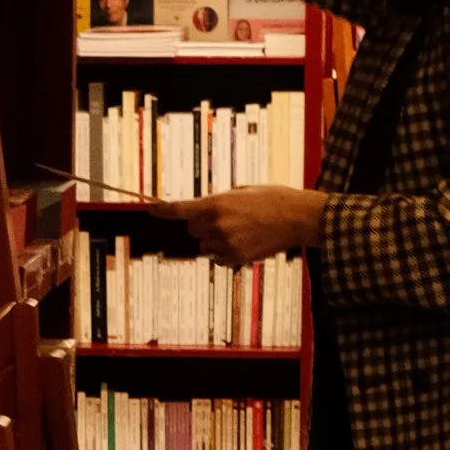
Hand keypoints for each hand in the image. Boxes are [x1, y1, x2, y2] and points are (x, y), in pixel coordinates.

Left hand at [152, 187, 328, 263]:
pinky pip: (218, 258)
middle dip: (202, 224)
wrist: (297, 217)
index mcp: (217, 204)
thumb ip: (219, 201)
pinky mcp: (237, 258)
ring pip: (205, 246)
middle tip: (224, 218)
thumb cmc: (271, 199)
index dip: (164, 210)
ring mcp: (227, 243)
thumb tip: (205, 210)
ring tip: (240, 230)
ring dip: (214, 240)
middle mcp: (218, 225)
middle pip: (193, 229)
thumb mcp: (242, 191)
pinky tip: (243, 242)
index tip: (152, 210)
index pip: (181, 209)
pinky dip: (224, 253)